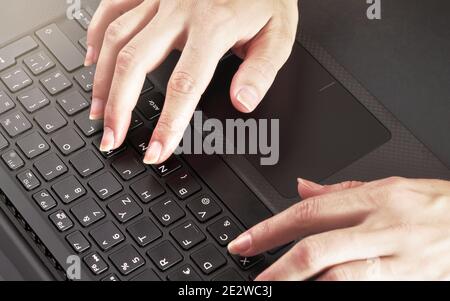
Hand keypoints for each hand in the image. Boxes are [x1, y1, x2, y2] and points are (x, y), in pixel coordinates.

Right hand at [86, 0, 298, 163]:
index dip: (167, 124)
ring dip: (102, 78)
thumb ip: (261, 70)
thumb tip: (243, 103)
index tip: (156, 151)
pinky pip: (112, 6)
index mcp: (214, 26)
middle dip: (119, 107)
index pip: (184, 85)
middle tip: (111, 138)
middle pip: (134, 62)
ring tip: (98, 112)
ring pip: (116, 37)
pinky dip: (94, 33)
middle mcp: (180, 10)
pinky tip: (90, 59)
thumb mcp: (278, 34)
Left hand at [228, 177, 449, 279]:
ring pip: (339, 277)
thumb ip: (340, 192)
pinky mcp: (410, 282)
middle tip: (254, 279)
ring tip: (278, 289)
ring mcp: (398, 259)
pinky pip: (365, 289)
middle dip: (279, 267)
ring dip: (303, 286)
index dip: (271, 229)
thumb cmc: (434, 205)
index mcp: (374, 198)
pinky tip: (317, 291)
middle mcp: (383, 228)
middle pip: (317, 248)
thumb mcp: (388, 187)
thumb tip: (301, 188)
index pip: (309, 212)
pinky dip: (336, 292)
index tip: (245, 242)